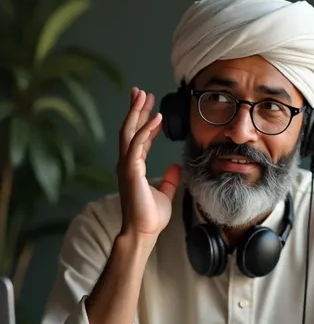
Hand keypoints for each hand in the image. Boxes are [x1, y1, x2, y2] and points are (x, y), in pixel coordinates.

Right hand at [117, 87, 180, 242]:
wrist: (143, 232)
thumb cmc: (150, 217)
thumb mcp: (165, 194)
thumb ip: (169, 179)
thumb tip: (176, 166)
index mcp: (134, 167)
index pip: (138, 139)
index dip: (144, 122)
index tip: (152, 108)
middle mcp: (127, 164)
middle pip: (129, 129)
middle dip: (135, 109)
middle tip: (141, 92)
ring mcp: (126, 166)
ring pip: (129, 132)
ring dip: (137, 112)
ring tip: (145, 96)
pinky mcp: (130, 170)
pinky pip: (137, 144)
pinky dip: (146, 129)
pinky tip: (156, 117)